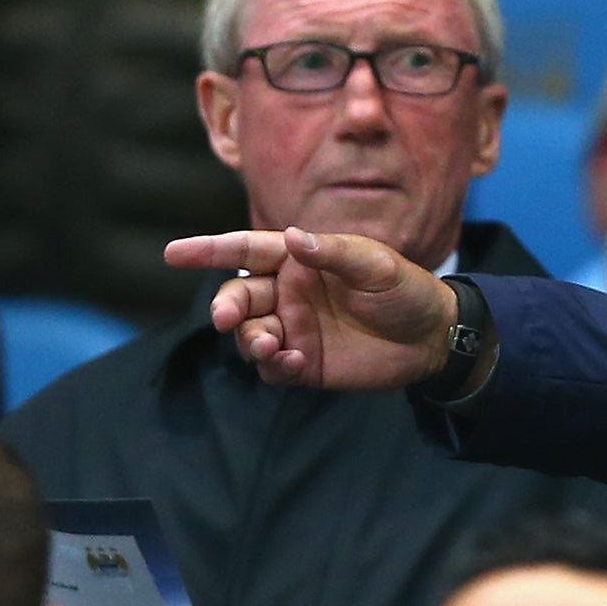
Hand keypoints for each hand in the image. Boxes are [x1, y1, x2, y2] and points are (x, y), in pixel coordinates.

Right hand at [164, 226, 456, 390]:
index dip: (209, 251)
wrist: (434, 337)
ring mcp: (294, 329)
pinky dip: (274, 366)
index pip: (247, 251)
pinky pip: (272, 367)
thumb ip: (334, 253)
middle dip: (225, 307)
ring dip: (250, 340)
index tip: (172, 254)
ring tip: (274, 345)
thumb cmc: (406, 291)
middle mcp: (288, 293)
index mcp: (300, 261)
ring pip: (249, 334)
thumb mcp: (378, 265)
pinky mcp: (304, 363)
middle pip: (238, 296)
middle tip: (227, 320)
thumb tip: (292, 237)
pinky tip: (295, 362)